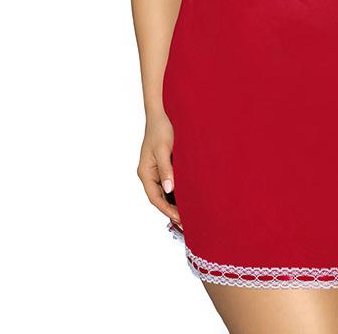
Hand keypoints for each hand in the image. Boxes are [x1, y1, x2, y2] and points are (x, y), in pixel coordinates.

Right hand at [137, 112, 181, 228]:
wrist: (164, 112)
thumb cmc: (162, 128)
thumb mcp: (164, 149)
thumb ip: (166, 169)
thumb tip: (169, 189)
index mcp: (145, 172)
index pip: (155, 198)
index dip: (167, 210)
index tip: (180, 219)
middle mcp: (150, 174)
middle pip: (160, 198)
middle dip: (173, 211)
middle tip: (188, 223)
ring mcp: (158, 171)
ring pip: (166, 192)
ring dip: (177, 203)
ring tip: (192, 216)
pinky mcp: (166, 166)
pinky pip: (172, 183)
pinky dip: (180, 192)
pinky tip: (191, 198)